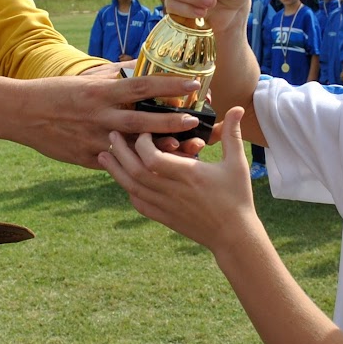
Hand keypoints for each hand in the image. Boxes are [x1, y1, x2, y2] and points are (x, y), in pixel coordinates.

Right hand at [0, 72, 206, 168]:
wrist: (24, 114)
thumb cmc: (58, 93)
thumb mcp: (87, 80)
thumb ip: (114, 75)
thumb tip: (139, 64)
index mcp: (101, 93)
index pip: (141, 86)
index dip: (169, 85)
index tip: (194, 83)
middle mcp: (100, 116)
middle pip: (142, 121)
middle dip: (171, 122)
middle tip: (195, 121)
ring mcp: (94, 140)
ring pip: (133, 147)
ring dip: (160, 147)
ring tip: (184, 147)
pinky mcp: (87, 159)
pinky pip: (116, 163)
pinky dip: (136, 164)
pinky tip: (158, 166)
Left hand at [99, 106, 257, 250]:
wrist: (233, 235)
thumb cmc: (237, 197)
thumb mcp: (237, 164)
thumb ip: (232, 135)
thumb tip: (238, 108)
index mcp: (188, 174)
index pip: (152, 157)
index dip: (142, 143)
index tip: (144, 132)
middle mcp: (172, 190)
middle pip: (135, 170)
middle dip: (119, 151)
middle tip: (111, 135)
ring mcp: (165, 206)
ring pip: (131, 187)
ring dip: (116, 169)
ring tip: (104, 155)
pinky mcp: (164, 217)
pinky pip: (138, 203)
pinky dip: (128, 189)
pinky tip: (124, 180)